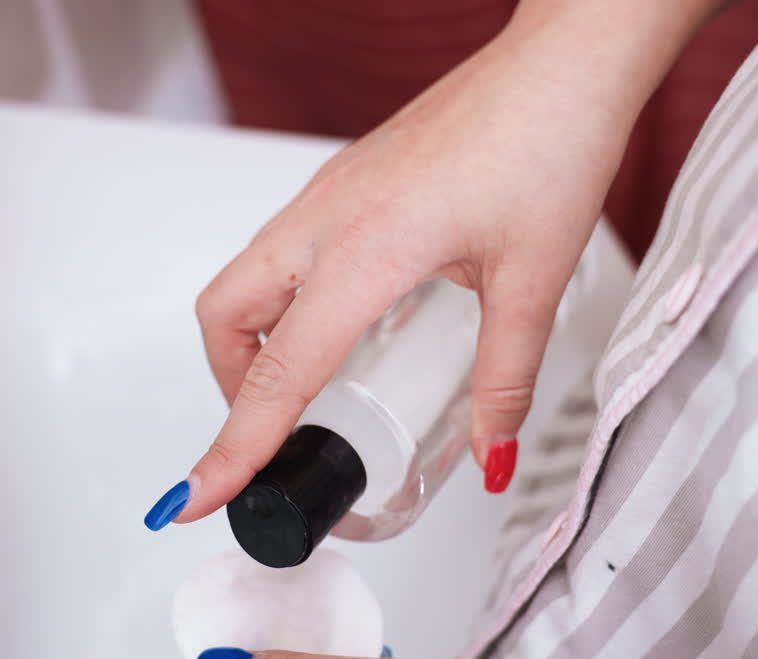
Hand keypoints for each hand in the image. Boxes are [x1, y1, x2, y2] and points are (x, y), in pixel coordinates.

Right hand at [147, 0, 724, 528]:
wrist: (562, 63)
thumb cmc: (550, 144)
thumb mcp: (534, 283)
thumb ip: (504, 382)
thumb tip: (491, 453)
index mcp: (367, 250)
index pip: (278, 374)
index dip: (234, 448)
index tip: (196, 496)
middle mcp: (327, 218)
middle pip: (223, 319)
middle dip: (229, 391)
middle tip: (273, 438)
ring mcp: (328, 194)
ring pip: (243, 280)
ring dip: (249, 345)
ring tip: (304, 390)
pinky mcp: (343, 181)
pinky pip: (279, 251)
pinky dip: (281, 303)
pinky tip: (337, 323)